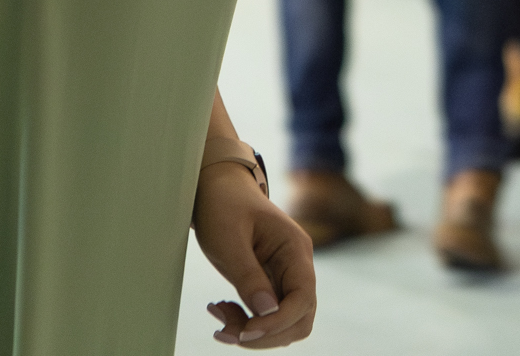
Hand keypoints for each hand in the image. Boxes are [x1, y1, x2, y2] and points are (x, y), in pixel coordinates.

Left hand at [194, 163, 315, 347]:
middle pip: (300, 317)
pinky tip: (222, 311)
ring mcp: (285, 275)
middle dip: (266, 334)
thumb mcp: (228, 239)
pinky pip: (268, 314)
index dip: (278, 321)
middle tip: (227, 331)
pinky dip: (247, 321)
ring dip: (255, 331)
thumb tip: (266, 312)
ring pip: (285, 321)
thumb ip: (248, 275)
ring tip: (220, 319)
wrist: (217, 186)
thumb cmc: (223, 205)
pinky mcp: (270, 282)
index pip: (303, 298)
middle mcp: (296, 264)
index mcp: (295, 249)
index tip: (245, 331)